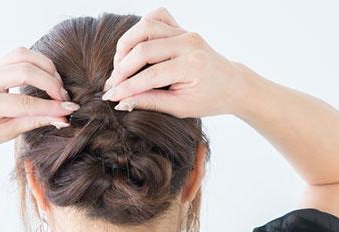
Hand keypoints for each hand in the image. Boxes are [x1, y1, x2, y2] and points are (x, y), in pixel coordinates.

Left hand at [0, 47, 80, 156]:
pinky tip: (46, 76)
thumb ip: (33, 122)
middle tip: (64, 99)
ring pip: (23, 55)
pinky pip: (18, 55)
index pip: (25, 102)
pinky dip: (36, 63)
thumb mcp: (5, 134)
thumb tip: (62, 118)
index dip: (51, 106)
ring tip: (57, 86)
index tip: (70, 110)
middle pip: (25, 70)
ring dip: (46, 67)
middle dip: (51, 83)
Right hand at [101, 7, 247, 117]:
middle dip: (122, 68)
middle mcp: (189, 43)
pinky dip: (141, 28)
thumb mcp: (180, 108)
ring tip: (120, 65)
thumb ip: (150, 102)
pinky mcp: (181, 27)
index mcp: (192, 66)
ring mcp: (186, 32)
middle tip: (111, 83)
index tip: (109, 97)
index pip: (150, 75)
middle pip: (144, 48)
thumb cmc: (207, 100)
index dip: (126, 87)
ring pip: (146, 27)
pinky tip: (135, 46)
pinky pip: (156, 17)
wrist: (229, 84)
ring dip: (126, 45)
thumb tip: (121, 102)